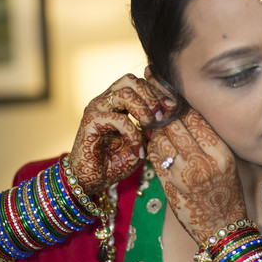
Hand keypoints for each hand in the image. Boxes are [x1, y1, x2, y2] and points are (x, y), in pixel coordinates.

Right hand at [70, 73, 168, 194]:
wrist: (94, 180)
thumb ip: (151, 125)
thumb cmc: (116, 161)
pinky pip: (119, 119)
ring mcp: (96, 109)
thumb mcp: (141, 140)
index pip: (137, 83)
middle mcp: (105, 101)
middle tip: (160, 116)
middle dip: (151, 96)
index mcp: (116, 102)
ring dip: (143, 110)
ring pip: (125, 94)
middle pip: (130, 80)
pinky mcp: (90, 121)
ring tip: (150, 127)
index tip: (171, 106)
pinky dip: (133, 133)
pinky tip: (137, 148)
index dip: (156, 91)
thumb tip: (169, 110)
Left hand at [147, 108, 245, 244]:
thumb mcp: (227, 163)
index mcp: (220, 154)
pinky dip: (153, 146)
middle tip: (161, 108)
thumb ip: (208, 140)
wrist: (222, 228)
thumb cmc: (227, 193)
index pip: (196, 119)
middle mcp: (201, 163)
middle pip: (175, 125)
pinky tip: (156, 144)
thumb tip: (186, 114)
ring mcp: (182, 176)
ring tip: (159, 126)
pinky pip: (154, 156)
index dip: (183, 107)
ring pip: (160, 139)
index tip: (177, 102)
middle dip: (166, 115)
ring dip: (157, 130)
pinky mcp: (167, 186)